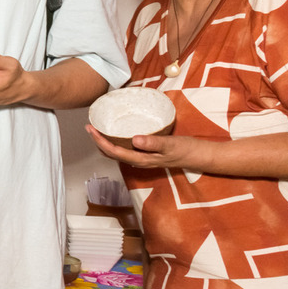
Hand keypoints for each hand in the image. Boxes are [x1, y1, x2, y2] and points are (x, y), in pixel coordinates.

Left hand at [86, 124, 204, 171]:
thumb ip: (153, 143)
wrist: (198, 156)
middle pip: (111, 153)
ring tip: (97, 130)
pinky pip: (124, 150)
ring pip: (116, 153)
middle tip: (89, 126)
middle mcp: (138, 161)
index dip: (99, 141)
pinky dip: (114, 143)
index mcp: (141, 159)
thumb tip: (134, 140)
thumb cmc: (185, 149)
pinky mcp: (145, 155)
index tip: (91, 129)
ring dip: (104, 143)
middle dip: (97, 141)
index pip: (114, 151)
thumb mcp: (170, 145)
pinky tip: (114, 134)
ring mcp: (141, 159)